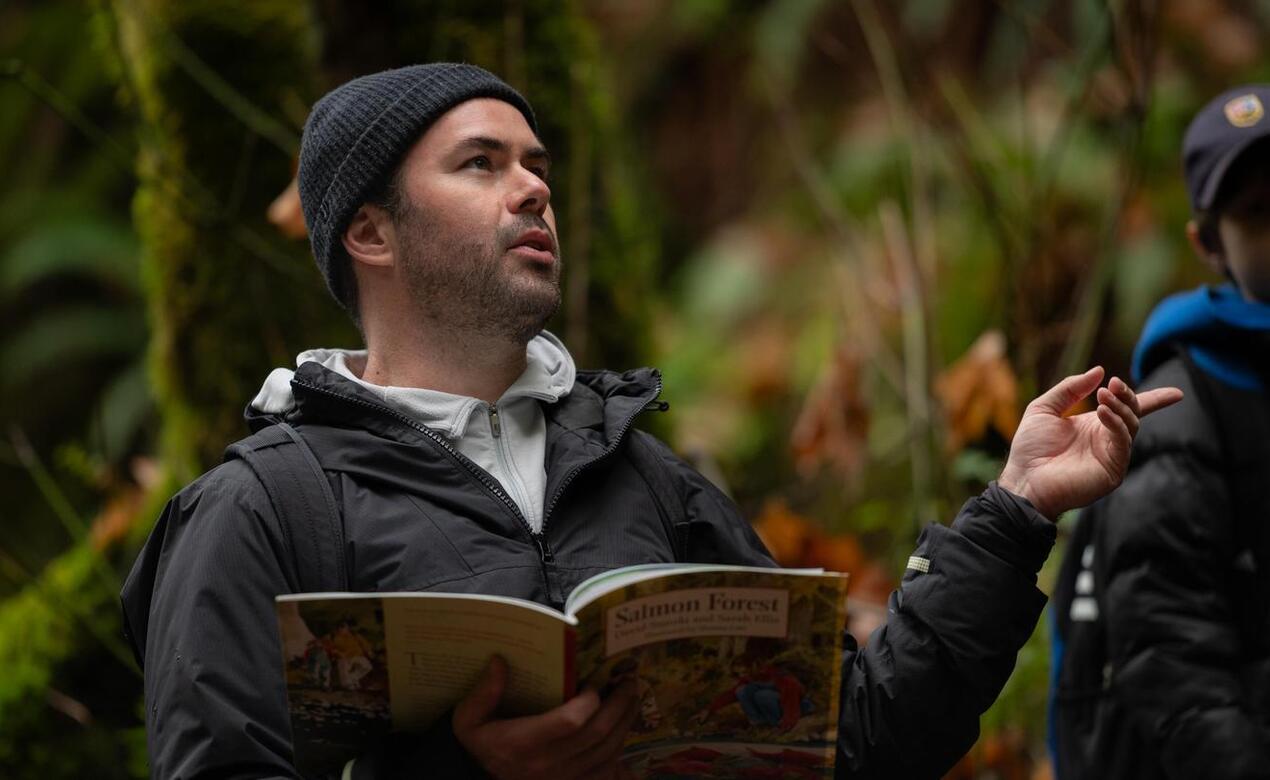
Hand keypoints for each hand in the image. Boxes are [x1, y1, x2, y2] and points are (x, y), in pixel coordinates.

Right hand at [452, 655, 640, 779]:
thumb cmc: (481, 743)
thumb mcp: (469, 719)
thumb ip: (483, 692)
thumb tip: (500, 661)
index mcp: (524, 743)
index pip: (570, 721)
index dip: (589, 700)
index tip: (592, 682)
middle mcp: (548, 764)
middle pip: (598, 733)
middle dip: (619, 704)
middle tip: (628, 681)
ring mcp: (564, 779)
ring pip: (608, 750)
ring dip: (625, 722)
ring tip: (631, 698)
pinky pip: (607, 768)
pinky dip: (620, 746)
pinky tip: (623, 726)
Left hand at [998, 366, 1182, 519]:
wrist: (1023, 479)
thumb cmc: (1030, 449)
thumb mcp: (1044, 408)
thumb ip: (1070, 389)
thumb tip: (1100, 370)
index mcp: (1094, 425)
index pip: (1130, 410)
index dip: (1154, 400)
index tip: (1177, 393)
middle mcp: (1107, 440)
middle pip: (1134, 413)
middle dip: (1129, 396)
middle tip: (1114, 384)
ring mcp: (1112, 456)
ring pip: (1131, 426)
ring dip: (1121, 407)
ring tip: (1104, 395)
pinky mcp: (1113, 470)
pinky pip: (1123, 443)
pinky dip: (1116, 424)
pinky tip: (1102, 412)